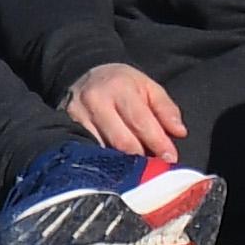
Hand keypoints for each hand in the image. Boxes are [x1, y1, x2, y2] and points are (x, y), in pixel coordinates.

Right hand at [63, 62, 187, 160]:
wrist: (83, 73)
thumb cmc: (121, 83)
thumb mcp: (148, 86)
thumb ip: (165, 109)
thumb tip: (179, 132)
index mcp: (120, 89)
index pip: (141, 121)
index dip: (157, 142)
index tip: (171, 157)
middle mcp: (96, 102)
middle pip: (121, 139)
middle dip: (142, 157)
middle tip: (156, 168)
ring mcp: (77, 117)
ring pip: (103, 149)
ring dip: (123, 163)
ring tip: (138, 170)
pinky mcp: (65, 128)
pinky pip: (87, 150)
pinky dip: (103, 160)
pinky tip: (115, 167)